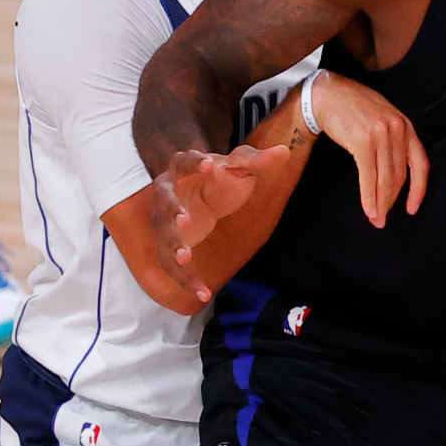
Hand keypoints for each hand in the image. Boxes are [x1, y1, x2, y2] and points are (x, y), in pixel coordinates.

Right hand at [151, 145, 290, 301]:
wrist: (214, 192)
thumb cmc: (224, 175)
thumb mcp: (243, 166)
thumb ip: (260, 161)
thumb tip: (283, 151)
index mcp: (184, 169)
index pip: (184, 161)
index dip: (195, 163)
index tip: (210, 165)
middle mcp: (168, 194)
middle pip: (164, 202)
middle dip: (172, 211)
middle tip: (184, 220)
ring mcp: (166, 222)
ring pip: (163, 236)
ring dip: (173, 246)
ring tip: (186, 257)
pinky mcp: (170, 245)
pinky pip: (174, 266)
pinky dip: (186, 280)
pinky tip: (204, 294)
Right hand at [311, 72, 428, 227]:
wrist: (326, 94)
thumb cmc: (353, 108)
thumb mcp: (382, 119)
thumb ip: (393, 140)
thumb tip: (394, 174)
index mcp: (406, 126)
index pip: (420, 164)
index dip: (419, 190)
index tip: (412, 208)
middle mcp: (398, 130)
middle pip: (400, 175)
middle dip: (392, 200)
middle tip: (384, 219)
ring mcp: (381, 135)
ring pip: (386, 179)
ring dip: (381, 203)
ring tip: (376, 220)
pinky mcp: (363, 141)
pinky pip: (369, 176)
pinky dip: (369, 197)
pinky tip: (368, 210)